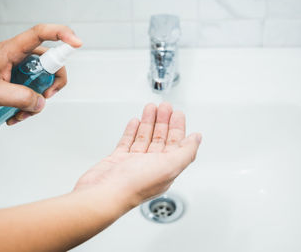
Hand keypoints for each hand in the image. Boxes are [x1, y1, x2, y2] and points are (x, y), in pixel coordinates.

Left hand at [0, 24, 81, 124]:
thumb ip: (18, 97)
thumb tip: (40, 102)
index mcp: (11, 50)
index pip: (40, 33)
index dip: (61, 34)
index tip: (76, 43)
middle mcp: (18, 55)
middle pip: (50, 61)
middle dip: (53, 82)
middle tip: (45, 97)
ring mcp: (19, 67)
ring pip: (43, 79)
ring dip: (38, 99)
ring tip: (22, 113)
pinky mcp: (18, 77)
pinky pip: (33, 88)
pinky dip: (30, 103)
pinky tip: (17, 113)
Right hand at [74, 102, 201, 207]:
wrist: (104, 193)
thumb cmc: (133, 185)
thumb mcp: (169, 166)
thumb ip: (186, 152)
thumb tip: (197, 139)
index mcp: (165, 169)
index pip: (175, 145)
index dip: (178, 128)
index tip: (178, 114)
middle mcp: (150, 166)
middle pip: (160, 139)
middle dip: (163, 121)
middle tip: (165, 106)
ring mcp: (133, 163)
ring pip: (144, 138)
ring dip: (149, 122)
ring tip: (150, 108)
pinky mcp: (117, 161)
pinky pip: (127, 142)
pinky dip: (132, 131)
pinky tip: (135, 122)